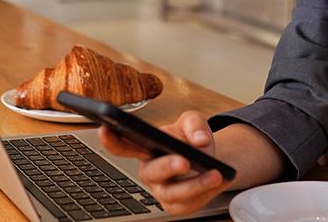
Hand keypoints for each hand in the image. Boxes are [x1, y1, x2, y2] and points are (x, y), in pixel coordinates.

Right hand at [98, 110, 232, 214]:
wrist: (209, 159)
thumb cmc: (190, 140)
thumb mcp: (192, 122)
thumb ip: (195, 124)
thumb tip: (199, 140)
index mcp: (144, 147)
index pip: (122, 145)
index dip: (111, 139)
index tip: (106, 128)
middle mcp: (150, 171)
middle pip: (151, 173)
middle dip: (167, 167)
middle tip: (184, 161)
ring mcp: (162, 191)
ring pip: (173, 193)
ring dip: (196, 184)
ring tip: (215, 174)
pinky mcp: (177, 205)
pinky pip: (190, 203)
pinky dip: (208, 191)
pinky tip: (220, 179)